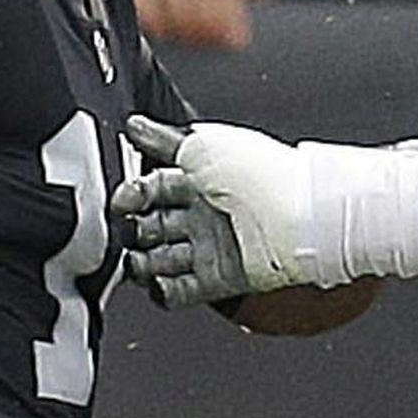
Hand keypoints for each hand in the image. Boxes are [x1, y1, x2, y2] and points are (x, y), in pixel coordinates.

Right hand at [113, 114, 309, 304]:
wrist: (297, 216)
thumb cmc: (258, 174)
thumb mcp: (203, 145)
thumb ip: (162, 139)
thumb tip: (134, 126)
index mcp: (204, 178)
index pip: (154, 187)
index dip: (133, 194)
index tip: (120, 202)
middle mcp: (207, 213)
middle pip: (154, 225)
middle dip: (133, 229)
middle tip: (123, 233)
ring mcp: (213, 247)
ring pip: (163, 259)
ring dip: (142, 263)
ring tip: (134, 261)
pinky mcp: (221, 278)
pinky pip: (183, 291)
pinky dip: (164, 291)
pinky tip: (155, 283)